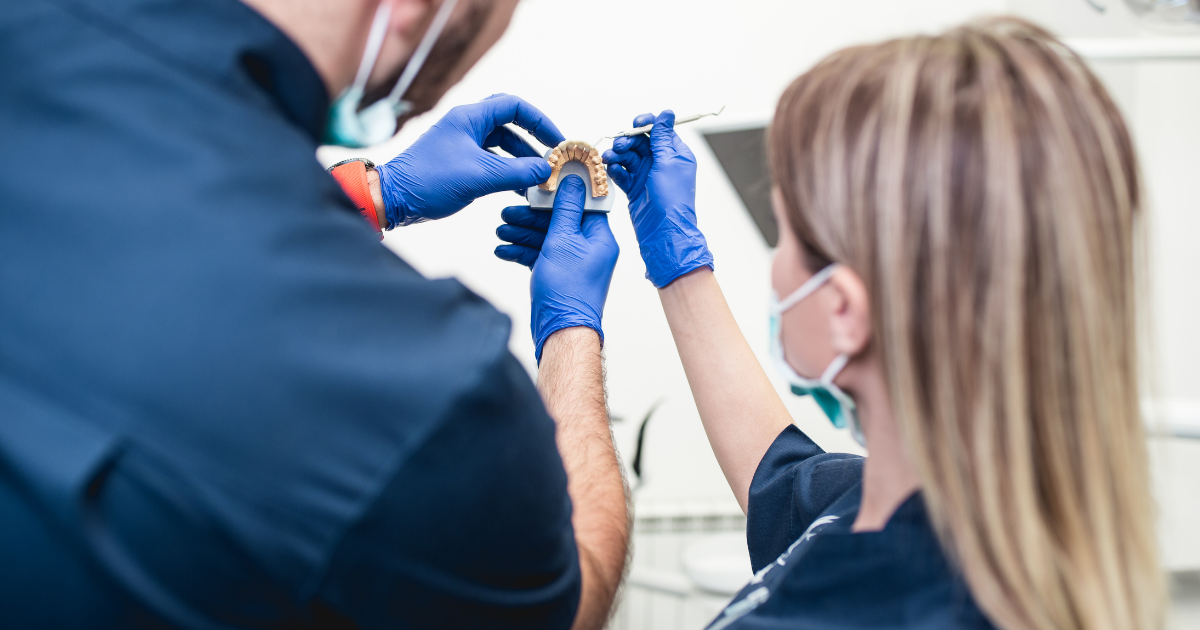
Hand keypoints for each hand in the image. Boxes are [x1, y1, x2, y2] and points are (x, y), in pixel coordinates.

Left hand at [374, 94, 564, 225]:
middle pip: (510, 123)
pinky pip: (491, 160)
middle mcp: (466, 125)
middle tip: (551, 157)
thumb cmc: (430, 181)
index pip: (514, 106)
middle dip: (533, 140)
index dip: (540, 121)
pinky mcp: (459, 161)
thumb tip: (546, 170)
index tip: (556, 142)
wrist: (393, 198)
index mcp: (470, 118)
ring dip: (521, 160)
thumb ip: (517, 172)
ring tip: (538, 179)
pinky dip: (507, 171)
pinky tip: (519, 188)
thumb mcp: (480, 177)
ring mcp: (461, 143)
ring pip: (501, 144)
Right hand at [494, 175, 618, 361]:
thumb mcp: (563, 240)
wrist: (561, 331)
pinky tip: (503, 250)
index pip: (582, 202)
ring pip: (546, 237)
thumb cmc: (568, 291)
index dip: (561, 191)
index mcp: (599, 236)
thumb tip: (574, 180)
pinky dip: (522, 252)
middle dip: (531, 216)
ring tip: (501, 231)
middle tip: (509, 212)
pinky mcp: (558, 273)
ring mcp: (573, 261)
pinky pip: (540, 255)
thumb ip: (566, 208)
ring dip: (522, 233)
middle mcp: (589, 247)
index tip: (542, 181)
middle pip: (559, 219)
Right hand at [602, 111, 712, 287]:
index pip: (659, 130)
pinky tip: (610, 171)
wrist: (663, 232)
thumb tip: (667, 113)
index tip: (634, 123)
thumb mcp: (667, 163)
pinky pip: (622, 173)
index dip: (646, 124)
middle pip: (640, 142)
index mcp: (675, 154)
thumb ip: (662, 137)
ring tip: (609, 159)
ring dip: (617, 155)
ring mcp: (647, 176)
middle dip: (627, 141)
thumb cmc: (671, 199)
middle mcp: (661, 163)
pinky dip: (615, 170)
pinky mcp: (635, 188)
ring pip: (628, 157)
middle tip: (619, 146)